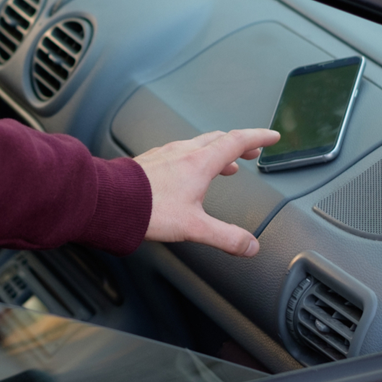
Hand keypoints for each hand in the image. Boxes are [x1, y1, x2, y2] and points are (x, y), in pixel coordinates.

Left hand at [135, 129, 279, 256]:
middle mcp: (183, 153)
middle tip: (252, 151)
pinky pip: (179, 152)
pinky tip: (186, 171)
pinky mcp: (149, 161)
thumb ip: (225, 237)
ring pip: (197, 144)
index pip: (237, 141)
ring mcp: (164, 154)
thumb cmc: (147, 209)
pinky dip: (194, 156)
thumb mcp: (194, 228)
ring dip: (216, 151)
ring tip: (224, 164)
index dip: (258, 137)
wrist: (109, 201)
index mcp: (199, 163)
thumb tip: (250, 245)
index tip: (271, 136)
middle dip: (239, 144)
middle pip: (218, 139)